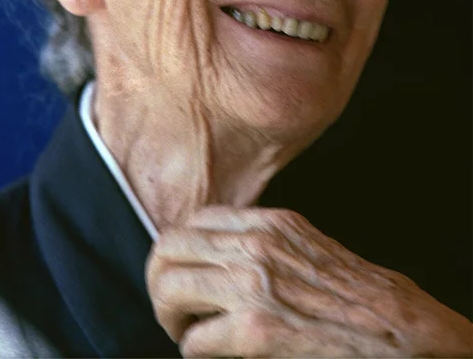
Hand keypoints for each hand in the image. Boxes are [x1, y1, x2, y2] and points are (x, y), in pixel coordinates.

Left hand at [146, 206, 472, 357]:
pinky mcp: (257, 330)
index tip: (180, 272)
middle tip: (171, 306)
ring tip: (185, 330)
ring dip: (168, 314)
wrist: (408, 336)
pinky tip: (210, 352)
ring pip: (168, 288)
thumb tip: (223, 259)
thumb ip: (267, 247)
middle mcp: (256, 246)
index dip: (177, 252)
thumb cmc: (367, 302)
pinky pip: (194, 340)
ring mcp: (253, 286)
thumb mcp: (310, 251)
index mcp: (269, 225)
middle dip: (159, 279)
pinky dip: (193, 349)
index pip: (192, 222)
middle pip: (167, 248)